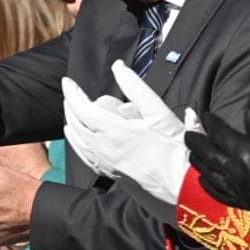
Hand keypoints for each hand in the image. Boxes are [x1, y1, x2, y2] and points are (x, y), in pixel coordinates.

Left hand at [63, 60, 200, 205]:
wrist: (182, 182)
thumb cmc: (174, 148)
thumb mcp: (158, 111)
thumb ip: (135, 87)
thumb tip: (118, 66)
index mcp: (113, 131)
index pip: (82, 108)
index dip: (72, 93)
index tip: (67, 81)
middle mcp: (104, 147)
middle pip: (76, 123)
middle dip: (71, 104)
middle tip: (71, 91)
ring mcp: (105, 161)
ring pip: (77, 140)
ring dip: (71, 122)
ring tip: (69, 110)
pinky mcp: (111, 171)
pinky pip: (84, 155)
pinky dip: (76, 142)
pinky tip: (75, 137)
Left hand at [185, 85, 249, 217]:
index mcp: (243, 151)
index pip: (219, 133)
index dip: (210, 123)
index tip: (205, 115)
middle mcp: (234, 169)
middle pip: (207, 153)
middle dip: (196, 141)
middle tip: (188, 133)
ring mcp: (236, 187)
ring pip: (208, 172)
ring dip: (198, 160)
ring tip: (192, 153)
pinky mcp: (242, 202)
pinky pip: (218, 193)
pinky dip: (208, 185)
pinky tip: (203, 181)